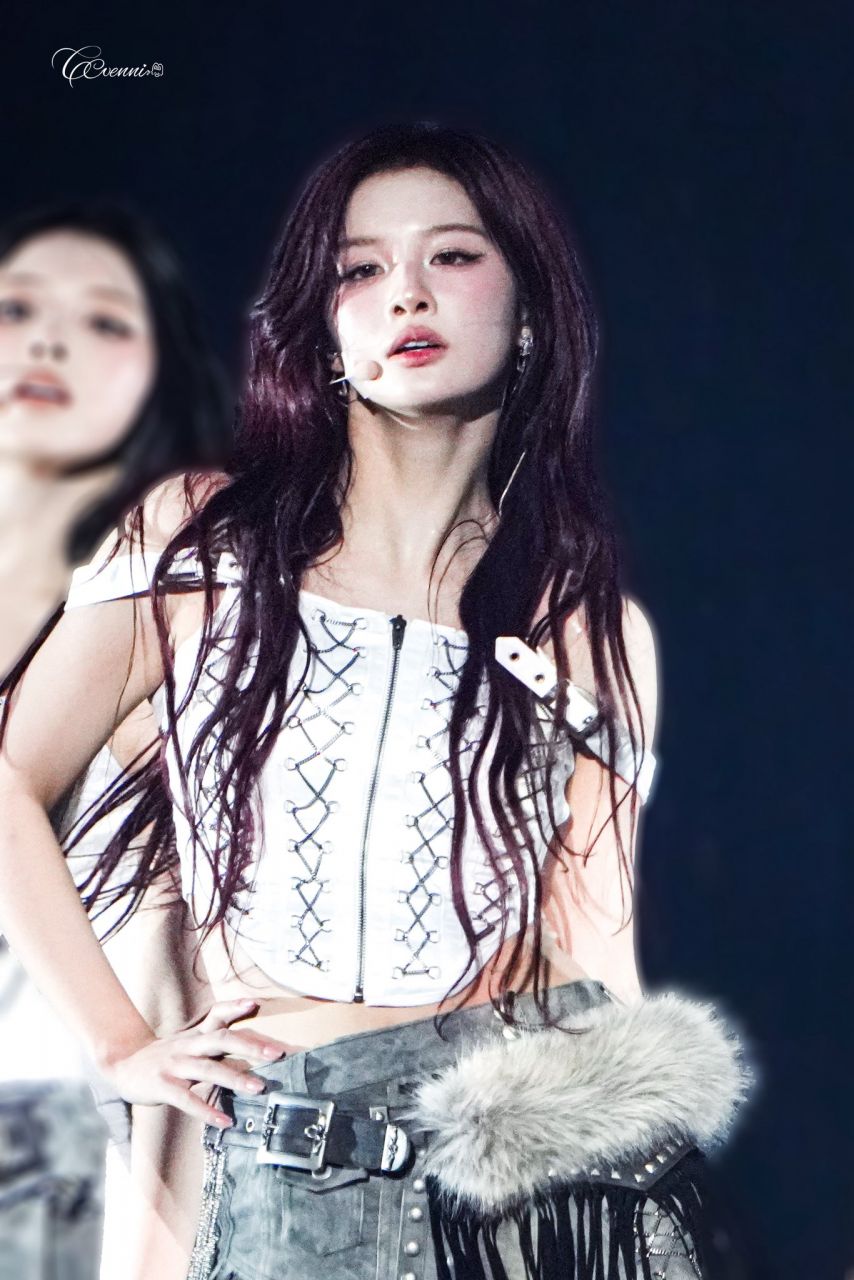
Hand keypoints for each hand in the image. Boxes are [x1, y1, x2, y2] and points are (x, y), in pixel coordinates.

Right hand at [100, 998, 293, 1128]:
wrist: (122, 1065)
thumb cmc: (164, 1056)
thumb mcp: (187, 1041)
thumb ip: (213, 1039)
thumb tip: (247, 1040)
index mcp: (195, 1034)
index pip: (217, 1014)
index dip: (235, 1007)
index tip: (255, 1003)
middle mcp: (187, 1045)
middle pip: (222, 1039)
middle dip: (251, 1046)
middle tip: (277, 1053)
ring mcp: (174, 1065)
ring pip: (209, 1068)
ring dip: (236, 1078)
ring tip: (259, 1088)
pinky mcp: (162, 1086)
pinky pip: (187, 1099)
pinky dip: (206, 1111)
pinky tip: (225, 1121)